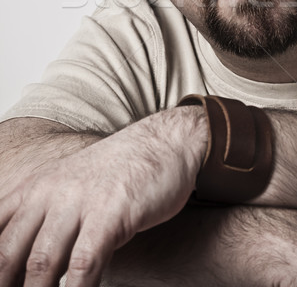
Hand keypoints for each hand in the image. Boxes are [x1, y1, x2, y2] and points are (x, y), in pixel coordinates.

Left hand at [0, 106, 206, 286]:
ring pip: (42, 263)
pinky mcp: (110, 212)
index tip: (3, 284)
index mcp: (36, 186)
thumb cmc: (120, 171)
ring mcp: (80, 200)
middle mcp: (50, 191)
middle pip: (8, 253)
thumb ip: (45, 216)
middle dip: (8, 285)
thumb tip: (26, 264)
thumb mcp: (72, 184)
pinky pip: (84, 264)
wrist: (165, 141)